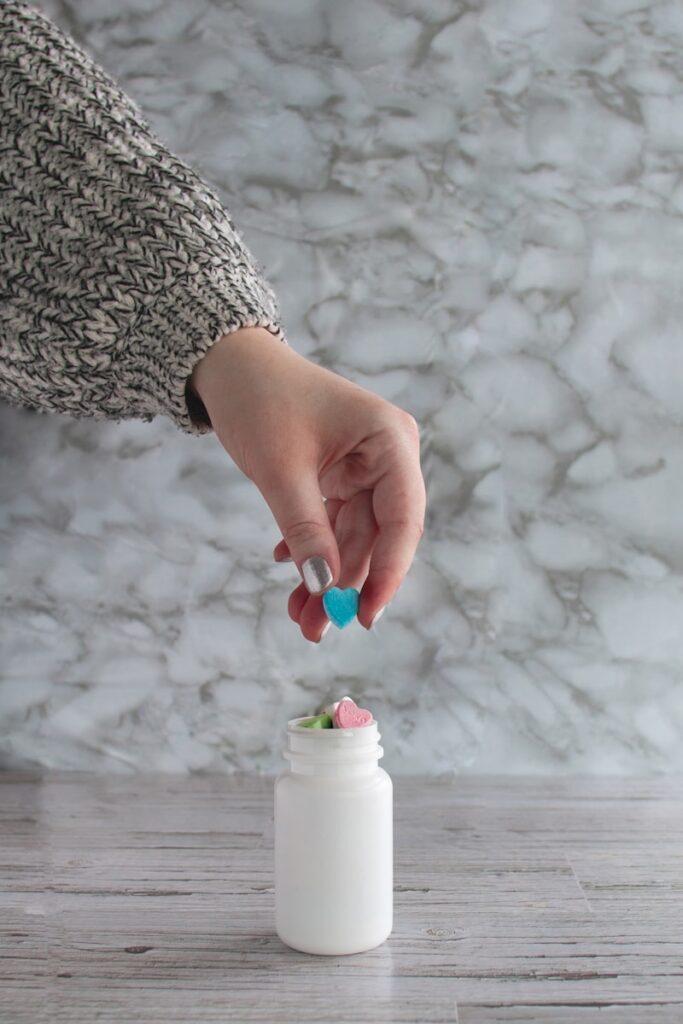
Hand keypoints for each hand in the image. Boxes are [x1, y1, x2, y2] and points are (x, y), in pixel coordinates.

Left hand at [190, 327, 424, 641]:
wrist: (229, 366)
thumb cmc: (259, 400)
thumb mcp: (281, 470)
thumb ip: (307, 529)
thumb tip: (323, 587)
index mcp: (389, 441)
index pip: (403, 519)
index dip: (389, 572)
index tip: (364, 616)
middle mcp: (386, 455)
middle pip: (378, 536)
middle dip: (345, 583)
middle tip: (315, 629)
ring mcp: (364, 467)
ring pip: (353, 537)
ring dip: (325, 575)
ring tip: (298, 616)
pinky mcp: (341, 475)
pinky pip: (333, 524)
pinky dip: (311, 549)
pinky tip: (287, 566)